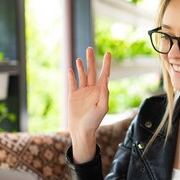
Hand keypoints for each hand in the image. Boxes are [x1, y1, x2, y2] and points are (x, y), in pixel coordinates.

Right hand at [68, 47, 110, 162]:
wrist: (81, 130)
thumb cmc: (94, 121)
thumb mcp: (102, 108)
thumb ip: (104, 94)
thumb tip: (105, 81)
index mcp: (100, 91)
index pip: (104, 75)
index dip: (106, 64)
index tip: (108, 53)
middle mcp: (92, 89)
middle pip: (92, 72)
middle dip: (91, 60)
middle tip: (90, 49)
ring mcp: (82, 92)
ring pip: (82, 75)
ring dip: (81, 67)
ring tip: (79, 59)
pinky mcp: (73, 95)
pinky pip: (72, 83)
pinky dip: (72, 76)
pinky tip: (71, 69)